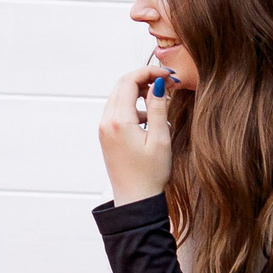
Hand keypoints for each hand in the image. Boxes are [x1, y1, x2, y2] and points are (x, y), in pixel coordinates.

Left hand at [97, 66, 173, 203]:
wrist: (135, 200)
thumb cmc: (150, 174)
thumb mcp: (160, 139)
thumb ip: (158, 108)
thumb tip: (158, 83)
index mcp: (118, 121)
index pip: (129, 81)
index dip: (150, 72)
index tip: (169, 75)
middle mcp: (106, 122)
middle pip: (122, 85)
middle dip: (144, 79)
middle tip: (168, 83)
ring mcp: (104, 129)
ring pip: (119, 96)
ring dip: (139, 92)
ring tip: (162, 100)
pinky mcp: (106, 136)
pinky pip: (118, 110)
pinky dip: (133, 106)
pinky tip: (150, 119)